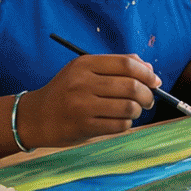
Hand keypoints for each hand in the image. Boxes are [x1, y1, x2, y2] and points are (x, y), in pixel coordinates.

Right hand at [25, 52, 157, 147]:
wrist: (35, 117)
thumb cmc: (67, 91)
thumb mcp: (84, 71)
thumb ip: (116, 67)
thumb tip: (151, 72)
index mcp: (85, 64)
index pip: (127, 64)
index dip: (147, 73)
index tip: (155, 81)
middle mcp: (82, 83)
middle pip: (131, 86)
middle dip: (148, 94)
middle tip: (149, 99)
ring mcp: (82, 106)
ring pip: (129, 107)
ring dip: (137, 111)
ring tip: (133, 110)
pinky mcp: (83, 126)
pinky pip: (119, 125)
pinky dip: (126, 123)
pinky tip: (120, 121)